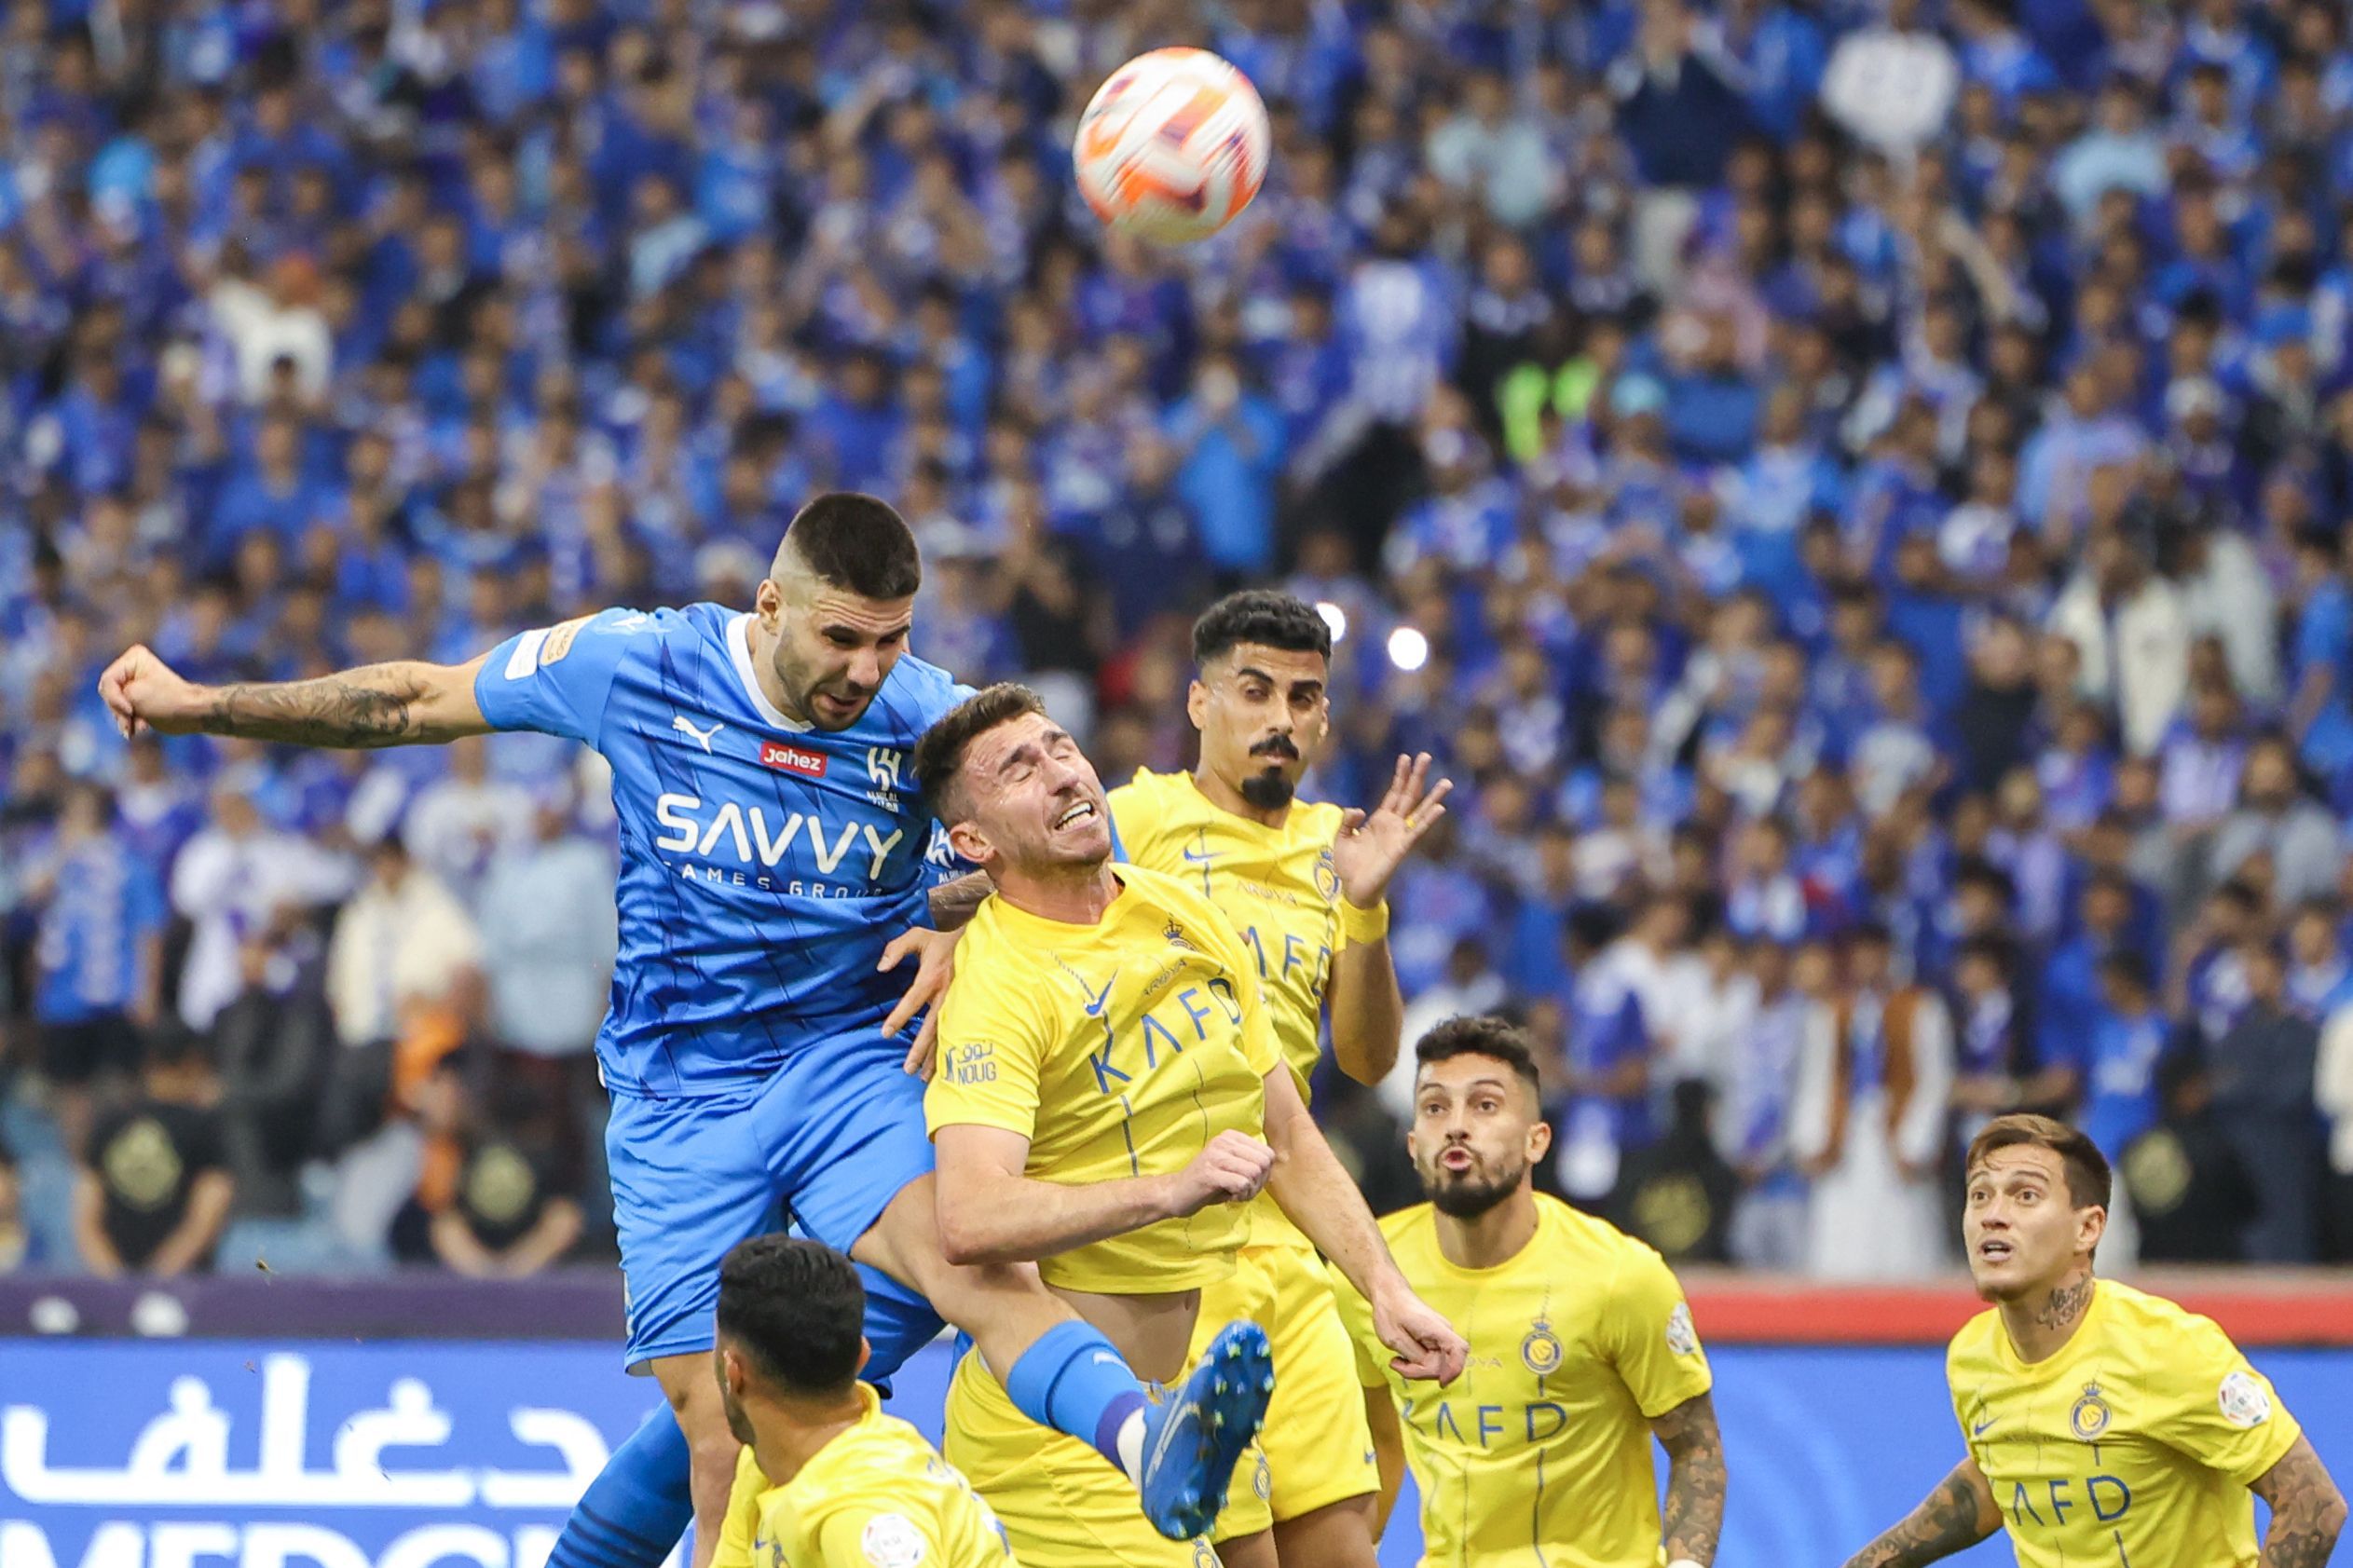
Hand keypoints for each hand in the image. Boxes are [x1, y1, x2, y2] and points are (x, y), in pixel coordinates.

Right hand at [99, 644, 210, 739]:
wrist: (193, 714)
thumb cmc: (167, 701)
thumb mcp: (132, 696)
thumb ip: (113, 696)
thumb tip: (115, 702)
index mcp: (134, 658)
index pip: (107, 680)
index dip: (115, 698)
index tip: (130, 710)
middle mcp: (132, 667)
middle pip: (109, 693)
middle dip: (120, 711)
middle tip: (132, 722)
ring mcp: (135, 683)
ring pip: (115, 705)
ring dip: (126, 719)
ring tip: (140, 727)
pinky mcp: (138, 699)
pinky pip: (123, 711)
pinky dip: (130, 721)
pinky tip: (142, 728)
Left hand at [879, 925, 962, 1077]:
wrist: (981, 941)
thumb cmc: (944, 942)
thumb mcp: (918, 937)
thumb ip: (896, 949)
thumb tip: (881, 968)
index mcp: (932, 976)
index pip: (913, 1000)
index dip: (899, 1017)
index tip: (886, 1033)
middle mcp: (946, 994)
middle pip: (931, 1027)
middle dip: (920, 1049)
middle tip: (908, 1069)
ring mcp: (959, 1003)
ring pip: (946, 1035)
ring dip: (936, 1057)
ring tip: (923, 1076)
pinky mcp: (967, 1008)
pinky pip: (957, 1033)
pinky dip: (950, 1051)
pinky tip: (944, 1068)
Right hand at [1164, 1131, 1275, 1215]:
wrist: (1176, 1193)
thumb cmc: (1209, 1183)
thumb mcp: (1232, 1167)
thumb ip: (1251, 1163)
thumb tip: (1271, 1167)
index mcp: (1231, 1137)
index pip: (1268, 1153)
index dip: (1265, 1174)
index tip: (1249, 1183)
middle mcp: (1223, 1141)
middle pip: (1264, 1163)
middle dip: (1259, 1183)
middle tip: (1244, 1191)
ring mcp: (1215, 1155)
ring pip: (1254, 1172)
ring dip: (1250, 1191)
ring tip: (1236, 1194)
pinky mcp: (1209, 1172)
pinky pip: (1242, 1183)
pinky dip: (1241, 1195)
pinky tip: (1230, 1197)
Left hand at [1332, 753, 1452, 910]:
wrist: (1352, 889)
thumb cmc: (1348, 865)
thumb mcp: (1342, 837)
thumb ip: (1348, 820)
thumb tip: (1358, 809)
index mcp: (1380, 820)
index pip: (1394, 793)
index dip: (1400, 776)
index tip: (1406, 757)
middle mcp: (1393, 825)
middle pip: (1409, 795)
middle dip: (1417, 776)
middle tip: (1426, 756)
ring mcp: (1399, 835)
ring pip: (1419, 811)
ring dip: (1433, 796)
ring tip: (1446, 781)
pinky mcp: (1401, 848)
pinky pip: (1417, 831)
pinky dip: (1428, 819)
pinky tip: (1440, 807)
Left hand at [1373, 1280, 1467, 1383]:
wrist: (1390, 1294)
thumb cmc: (1390, 1313)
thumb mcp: (1394, 1339)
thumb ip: (1414, 1356)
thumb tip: (1432, 1368)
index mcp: (1435, 1328)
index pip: (1459, 1349)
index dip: (1454, 1369)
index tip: (1441, 1383)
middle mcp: (1443, 1332)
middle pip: (1445, 1363)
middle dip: (1423, 1372)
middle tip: (1398, 1365)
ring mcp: (1441, 1337)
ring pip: (1437, 1364)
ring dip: (1417, 1368)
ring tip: (1397, 1361)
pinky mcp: (1436, 1341)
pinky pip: (1432, 1359)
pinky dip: (1418, 1364)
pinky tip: (1402, 1359)